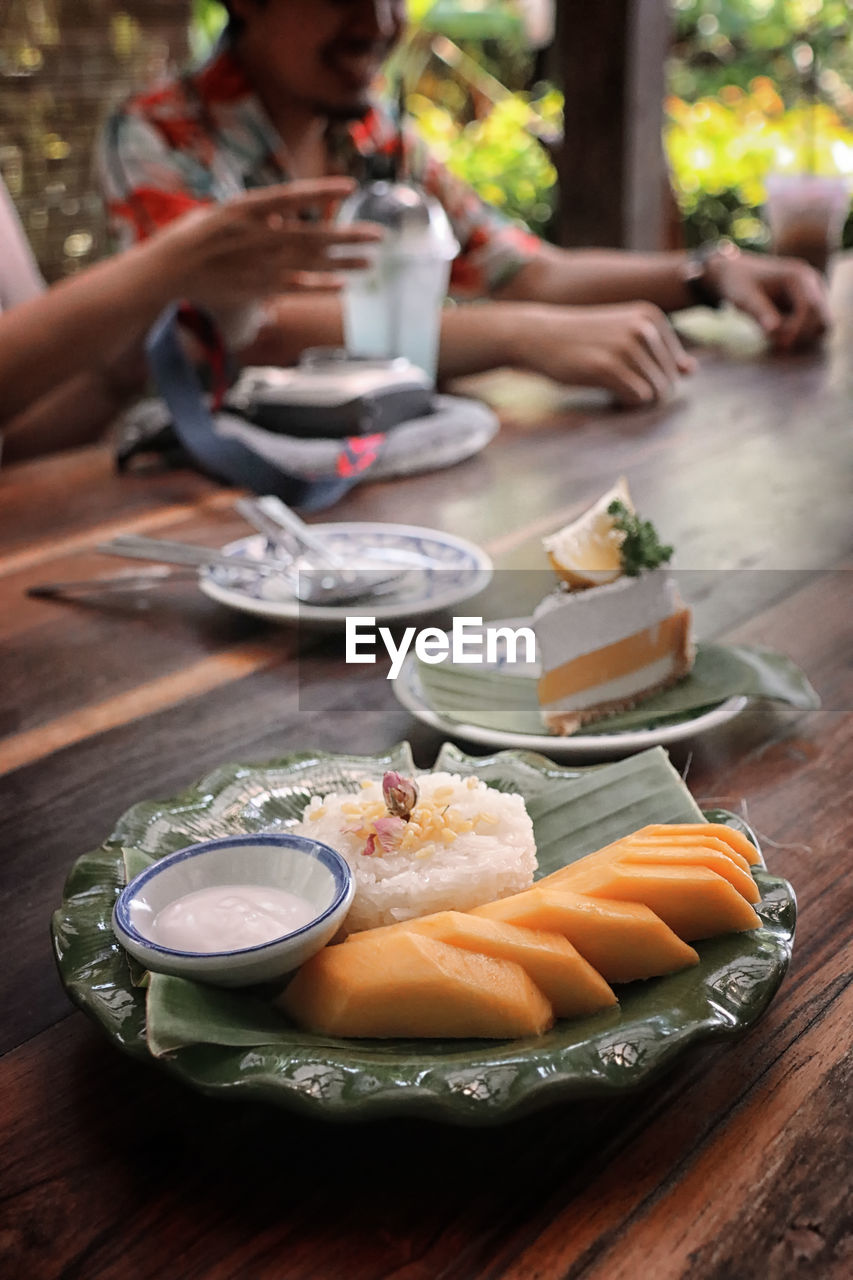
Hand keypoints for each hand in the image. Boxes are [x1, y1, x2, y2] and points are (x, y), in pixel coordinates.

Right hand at [151, 178, 381, 308]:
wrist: (167, 269)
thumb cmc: (194, 235)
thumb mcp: (223, 214)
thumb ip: (260, 216)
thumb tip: (290, 219)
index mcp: (242, 208)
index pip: (288, 195)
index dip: (320, 191)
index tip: (349, 186)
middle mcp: (254, 236)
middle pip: (309, 234)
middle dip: (347, 236)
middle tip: (379, 234)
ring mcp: (257, 264)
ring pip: (307, 262)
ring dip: (342, 262)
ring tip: (371, 260)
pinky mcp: (256, 287)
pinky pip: (294, 286)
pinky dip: (319, 285)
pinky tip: (343, 283)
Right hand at [515, 302, 695, 406]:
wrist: (539, 335)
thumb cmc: (583, 339)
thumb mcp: (625, 333)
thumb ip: (659, 350)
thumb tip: (690, 371)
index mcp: (652, 317)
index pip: (676, 367)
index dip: (652, 379)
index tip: (627, 371)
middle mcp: (643, 328)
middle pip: (669, 382)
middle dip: (647, 392)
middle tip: (618, 385)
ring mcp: (626, 347)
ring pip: (656, 393)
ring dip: (634, 399)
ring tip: (611, 388)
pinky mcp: (608, 367)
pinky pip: (638, 399)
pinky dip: (624, 404)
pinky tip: (606, 393)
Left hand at [704, 249, 829, 349]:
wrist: (737, 273)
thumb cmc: (739, 283)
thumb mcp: (745, 298)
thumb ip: (760, 312)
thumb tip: (773, 330)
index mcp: (798, 276)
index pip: (810, 308)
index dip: (798, 329)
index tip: (780, 344)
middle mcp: (812, 282)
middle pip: (821, 319)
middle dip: (799, 335)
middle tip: (774, 342)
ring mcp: (814, 293)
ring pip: (819, 326)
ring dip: (799, 336)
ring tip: (771, 334)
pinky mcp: (809, 303)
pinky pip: (811, 326)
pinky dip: (796, 334)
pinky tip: (775, 332)